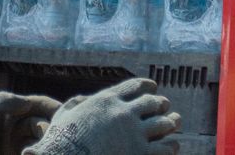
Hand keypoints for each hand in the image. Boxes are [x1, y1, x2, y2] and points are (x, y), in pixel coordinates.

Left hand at [0, 91, 61, 154]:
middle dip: (58, 131)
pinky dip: (42, 153)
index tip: (70, 115)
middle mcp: (22, 127)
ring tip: (57, 150)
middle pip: (48, 126)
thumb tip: (26, 103)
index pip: (42, 105)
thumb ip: (1, 104)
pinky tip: (44, 154)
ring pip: (44, 144)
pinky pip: (35, 154)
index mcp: (16, 109)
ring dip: (51, 146)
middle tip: (65, 139)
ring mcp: (21, 145)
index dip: (58, 108)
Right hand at [28, 78, 181, 154]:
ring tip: (175, 122)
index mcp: (106, 100)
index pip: (134, 86)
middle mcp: (123, 113)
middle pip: (152, 102)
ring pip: (163, 123)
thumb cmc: (59, 143)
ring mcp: (134, 133)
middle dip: (160, 103)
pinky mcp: (140, 153)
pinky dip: (171, 145)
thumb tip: (83, 101)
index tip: (153, 88)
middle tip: (165, 106)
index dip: (146, 86)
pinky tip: (173, 145)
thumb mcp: (62, 116)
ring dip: (170, 122)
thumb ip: (75, 105)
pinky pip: (165, 147)